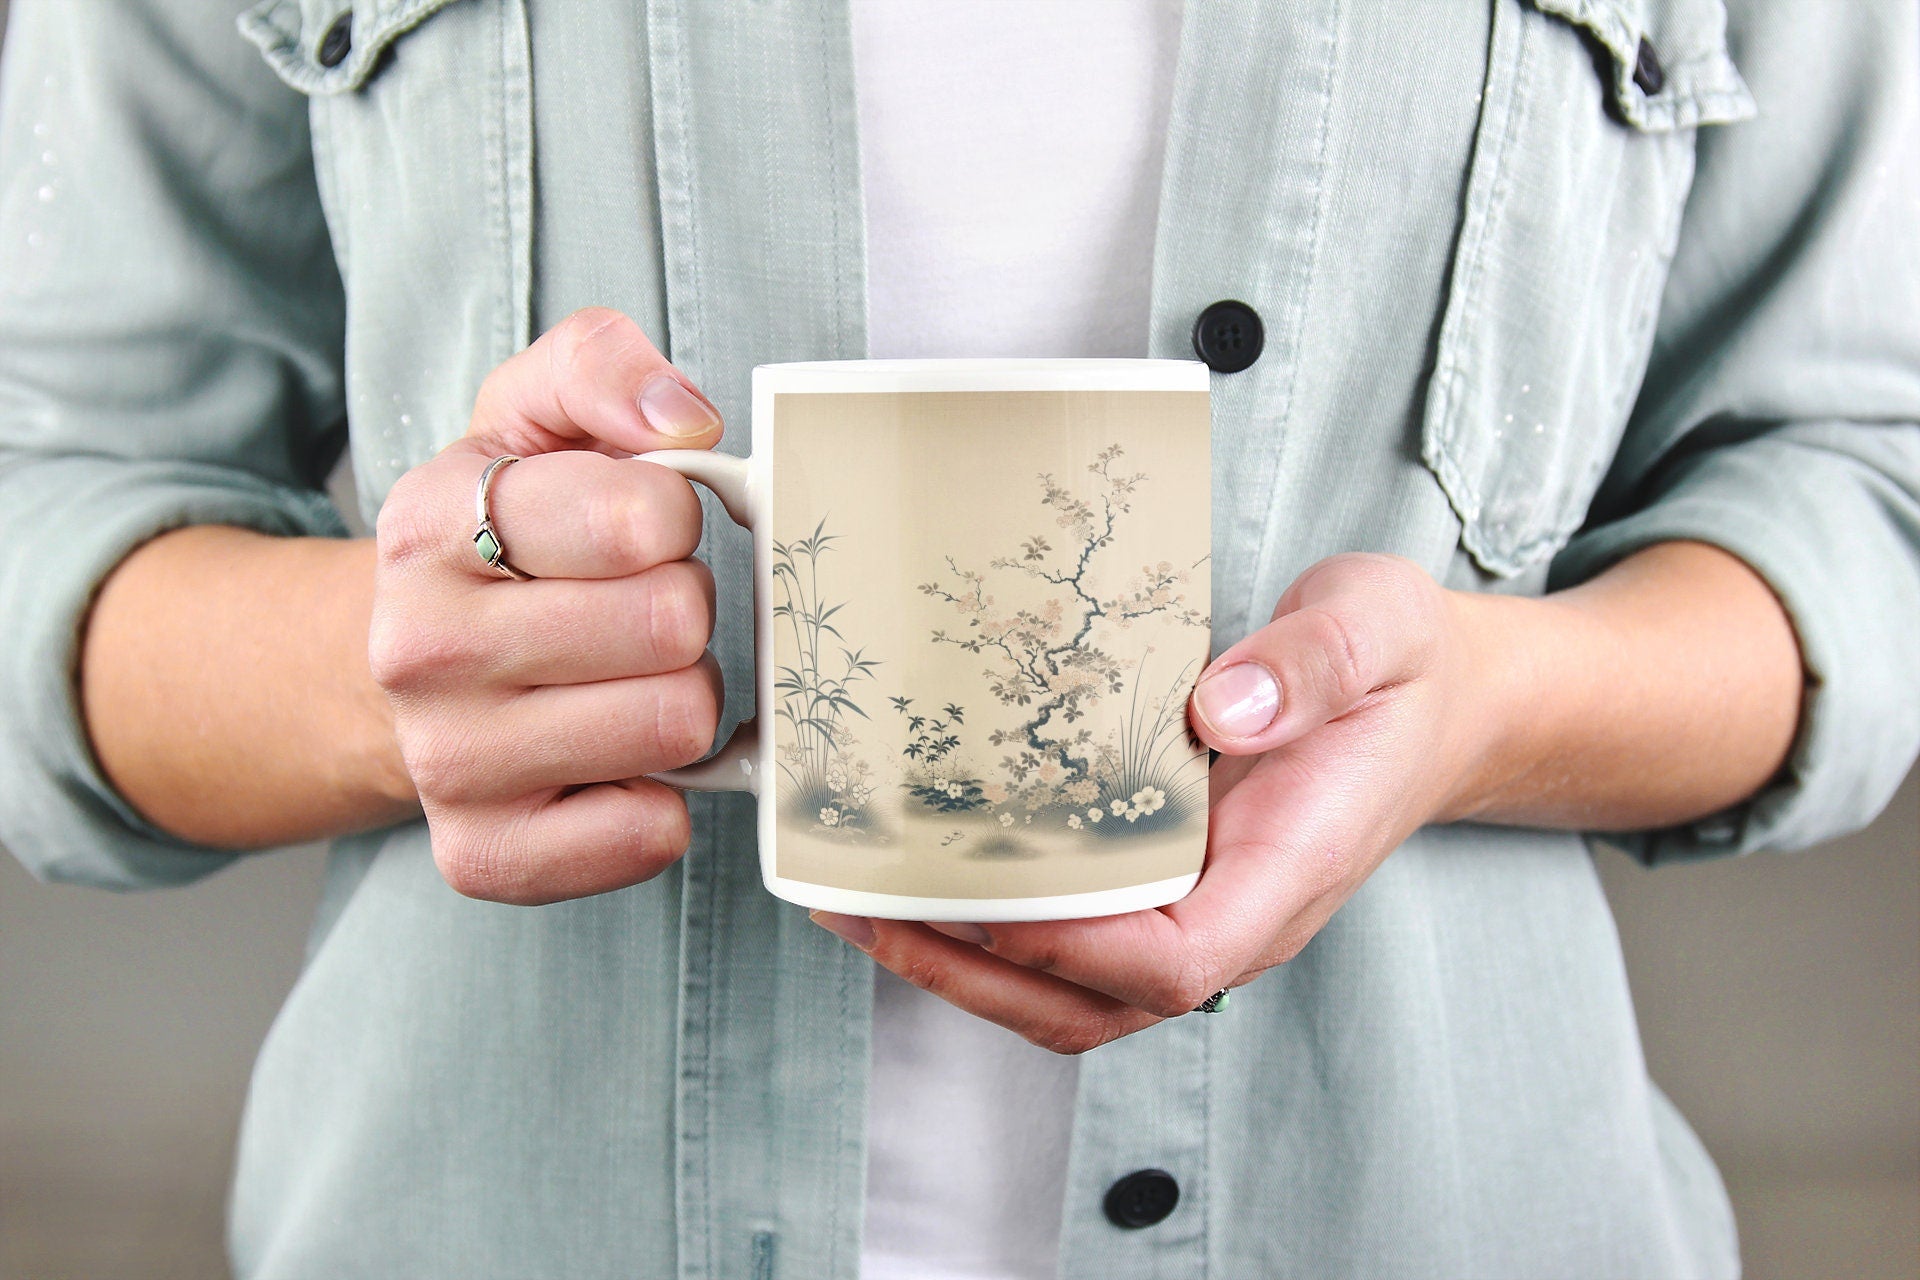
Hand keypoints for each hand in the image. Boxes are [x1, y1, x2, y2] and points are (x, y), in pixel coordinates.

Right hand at [370, 308, 727, 903]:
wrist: (407, 663)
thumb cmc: (503, 536)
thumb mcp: (529, 416)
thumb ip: (601, 366)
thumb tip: (686, 418)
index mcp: (434, 521)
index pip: (646, 517)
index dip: (675, 519)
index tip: (642, 530)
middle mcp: (422, 647)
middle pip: (676, 626)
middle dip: (685, 612)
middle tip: (638, 614)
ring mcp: (446, 760)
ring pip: (675, 725)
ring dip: (681, 700)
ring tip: (626, 679)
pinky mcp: (482, 853)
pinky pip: (647, 835)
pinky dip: (661, 800)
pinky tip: (617, 762)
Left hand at [811, 553, 1493, 1052]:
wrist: (1435, 702)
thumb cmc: (1405, 670)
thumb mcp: (1378, 631)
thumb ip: (1309, 665)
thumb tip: (1216, 707)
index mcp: (1289, 872)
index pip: (1174, 962)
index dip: (1069, 948)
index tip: (978, 900)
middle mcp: (1236, 915)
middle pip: (1094, 1002)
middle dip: (970, 972)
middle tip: (857, 911)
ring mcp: (1198, 908)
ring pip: (1069, 989)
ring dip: (960, 964)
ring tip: (854, 906)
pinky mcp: (1166, 883)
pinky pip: (1070, 938)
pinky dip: (988, 929)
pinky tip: (919, 877)